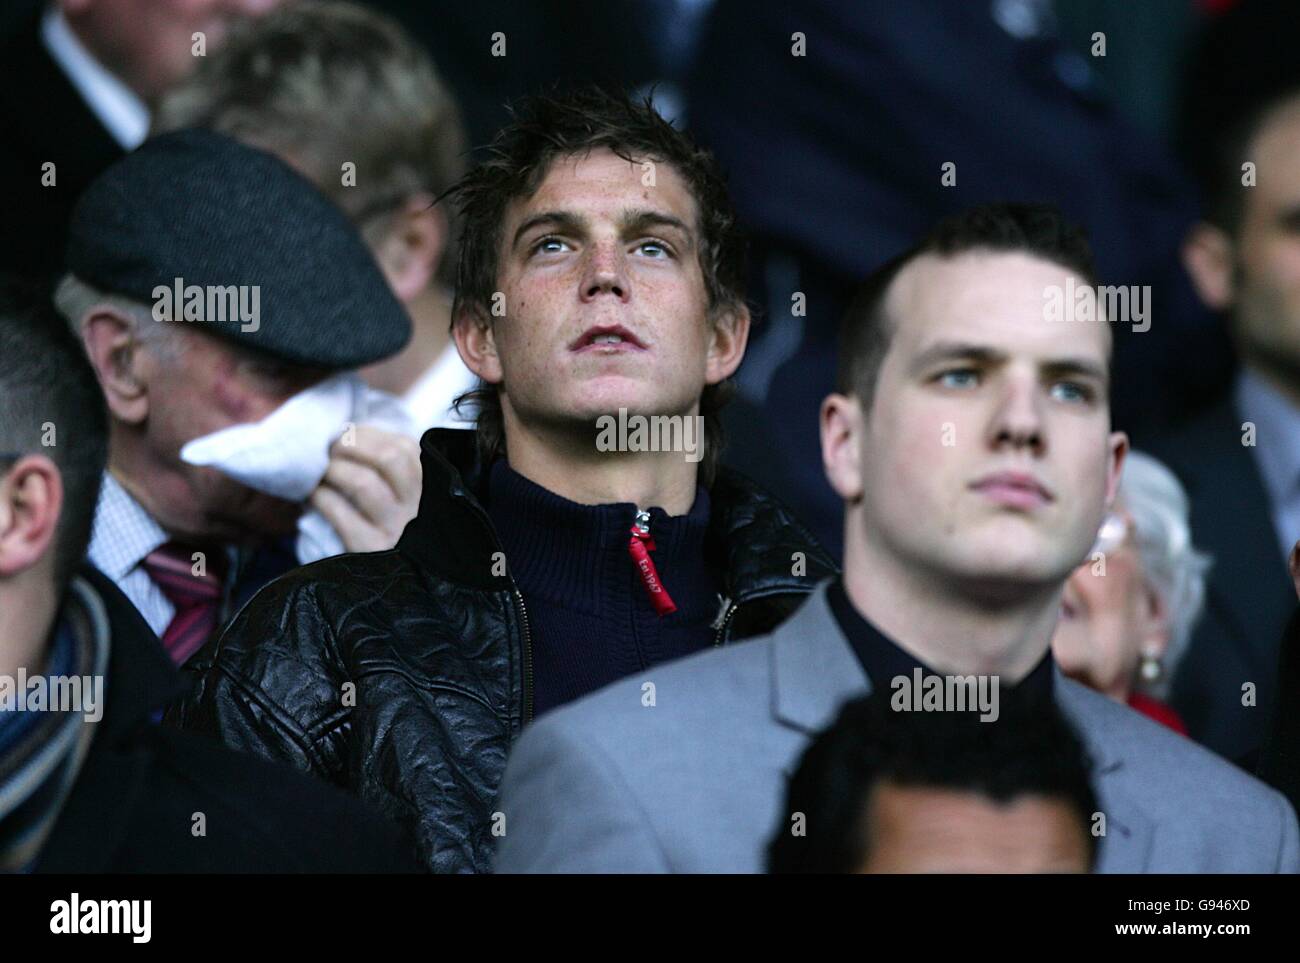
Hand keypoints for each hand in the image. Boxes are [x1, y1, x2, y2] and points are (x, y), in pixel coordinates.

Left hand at [309, 425, 421, 552]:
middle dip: (350, 446)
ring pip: (363, 483)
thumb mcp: (405, 493)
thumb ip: (389, 465)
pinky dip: (321, 497)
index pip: (402, 446)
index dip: (365, 435)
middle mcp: (418, 505)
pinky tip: (314, 495)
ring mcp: (397, 528)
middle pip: (389, 458)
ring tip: (319, 472)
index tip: (345, 435)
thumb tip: (345, 434)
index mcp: (429, 484)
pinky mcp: (371, 549)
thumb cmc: (394, 525)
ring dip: (333, 471)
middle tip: (329, 451)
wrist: (398, 580)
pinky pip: (341, 514)